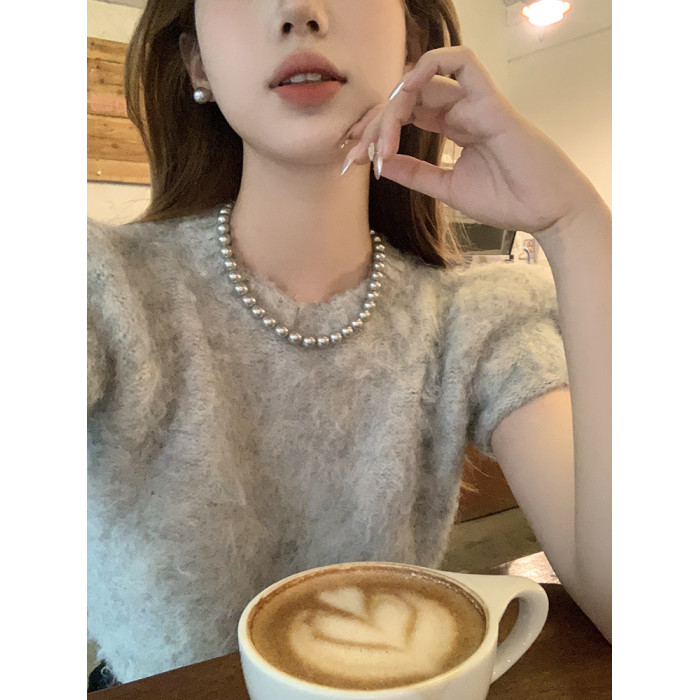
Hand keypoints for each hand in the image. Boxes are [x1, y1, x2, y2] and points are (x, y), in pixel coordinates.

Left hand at [343, 46, 605, 235]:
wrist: (547, 213)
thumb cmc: (508, 201)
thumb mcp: (448, 189)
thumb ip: (416, 174)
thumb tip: (381, 165)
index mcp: (453, 128)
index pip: (405, 114)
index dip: (374, 131)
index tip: (352, 159)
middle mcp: (462, 110)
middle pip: (406, 98)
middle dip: (373, 123)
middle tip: (355, 152)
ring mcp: (476, 103)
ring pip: (423, 82)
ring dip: (393, 105)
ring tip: (380, 139)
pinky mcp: (491, 102)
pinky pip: (462, 62)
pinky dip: (429, 67)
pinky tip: (405, 94)